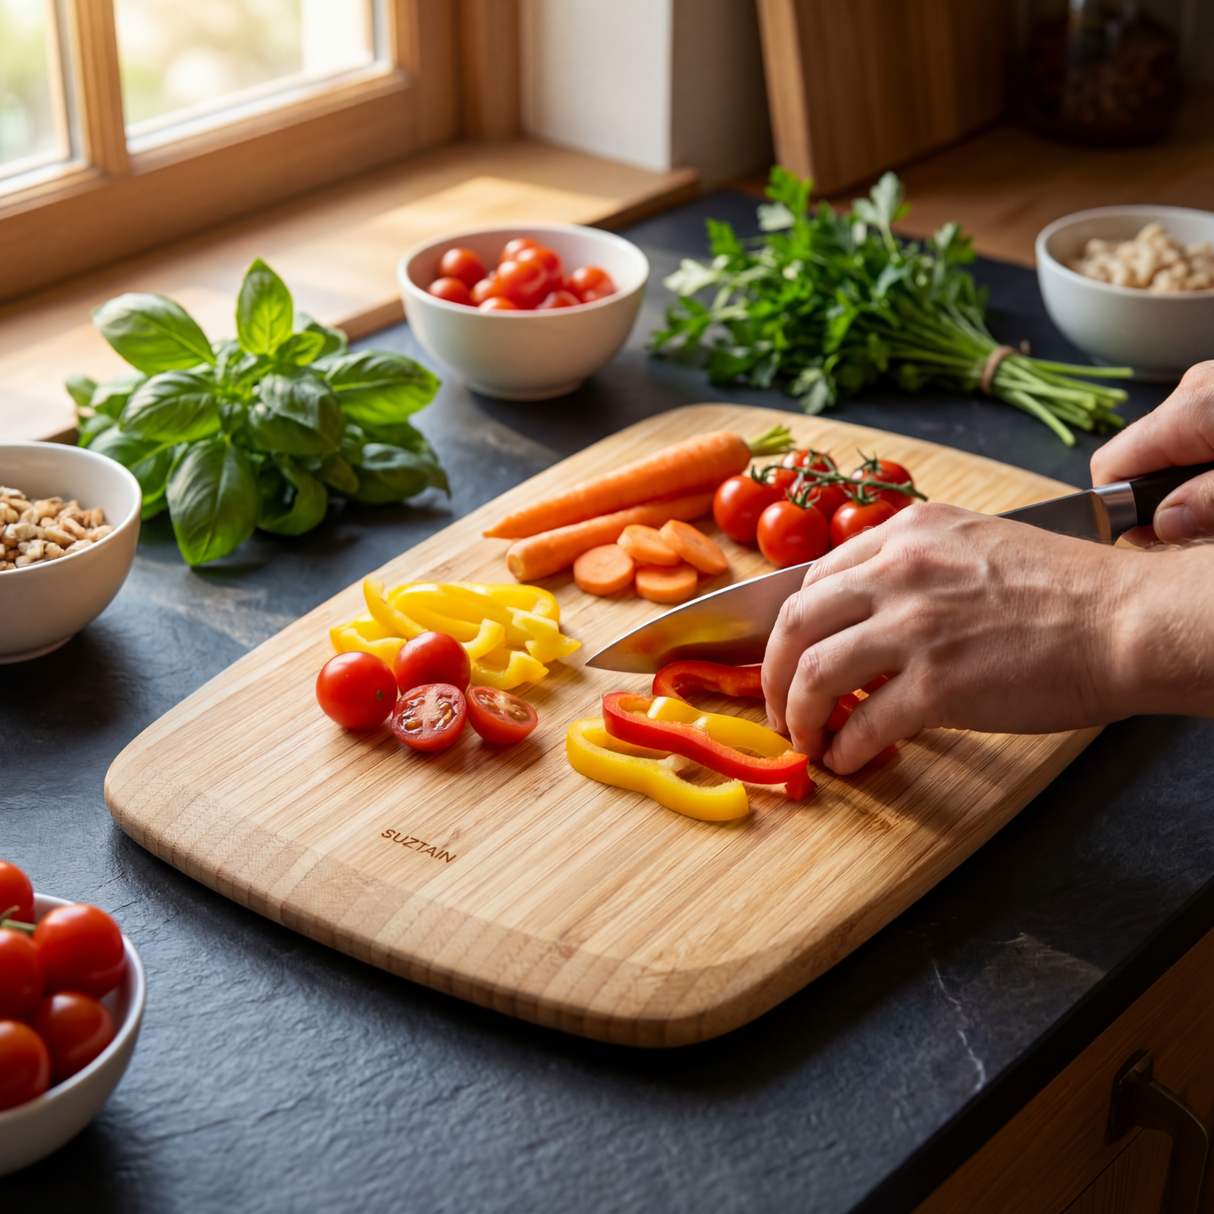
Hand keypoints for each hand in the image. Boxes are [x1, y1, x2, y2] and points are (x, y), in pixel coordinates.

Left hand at [762, 503, 1137, 773]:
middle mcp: (899, 572)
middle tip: (779, 706)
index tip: (789, 656)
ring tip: (806, 739)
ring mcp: (914, 628)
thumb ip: (916, 571)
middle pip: (795, 623)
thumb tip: (869, 620)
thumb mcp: (976, 548)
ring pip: (813, 673)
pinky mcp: (937, 686)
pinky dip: (846, 749)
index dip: (791, 628)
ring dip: (797, 715)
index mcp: (908, 534)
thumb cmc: (1069, 590)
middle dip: (773, 673)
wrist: (1129, 621)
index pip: (814, 579)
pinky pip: (864, 724)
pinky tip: (850, 759)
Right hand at [1091, 360, 1213, 543]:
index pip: (1109, 465)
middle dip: (1157, 500)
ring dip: (1186, 485)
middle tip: (1199, 529)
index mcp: (1190, 409)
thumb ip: (1208, 502)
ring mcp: (1211, 389)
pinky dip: (1202, 465)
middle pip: (1137, 459)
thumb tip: (1161, 526)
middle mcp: (1192, 392)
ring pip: (1168, 451)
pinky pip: (1194, 438)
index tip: (1147, 538)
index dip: (1115, 510)